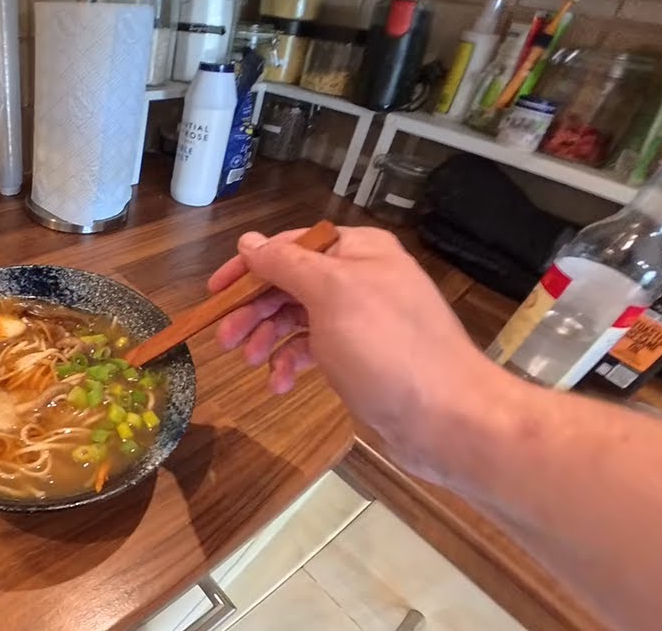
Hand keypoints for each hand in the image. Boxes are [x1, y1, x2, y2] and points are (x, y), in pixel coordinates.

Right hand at [209, 226, 489, 452]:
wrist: (447, 418)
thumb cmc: (388, 348)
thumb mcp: (331, 294)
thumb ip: (286, 264)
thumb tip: (249, 242)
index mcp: (358, 251)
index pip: (290, 246)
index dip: (249, 267)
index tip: (214, 292)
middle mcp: (361, 278)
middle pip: (290, 284)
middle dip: (255, 310)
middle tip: (224, 339)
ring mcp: (362, 320)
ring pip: (298, 318)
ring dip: (268, 338)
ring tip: (250, 363)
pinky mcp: (361, 357)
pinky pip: (315, 349)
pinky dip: (292, 363)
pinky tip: (280, 383)